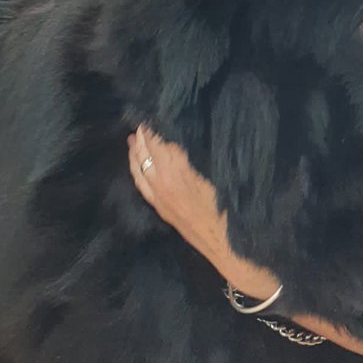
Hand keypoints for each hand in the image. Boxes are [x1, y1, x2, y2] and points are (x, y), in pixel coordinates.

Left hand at [127, 127, 281, 300]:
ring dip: (136, 153)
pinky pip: (142, 187)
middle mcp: (164, 185)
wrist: (227, 248)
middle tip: (141, 120)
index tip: (153, 114)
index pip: (161, 144)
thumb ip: (198, 159)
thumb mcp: (219, 179)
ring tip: (132, 138)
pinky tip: (136, 166)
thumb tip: (183, 141)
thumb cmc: (230, 211)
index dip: (156, 128)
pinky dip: (136, 172)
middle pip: (148, 155)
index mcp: (179, 174)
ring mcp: (160, 199)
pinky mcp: (162, 210)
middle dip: (143, 137)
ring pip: (140, 171)